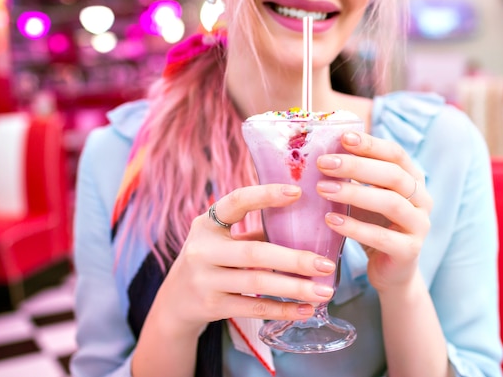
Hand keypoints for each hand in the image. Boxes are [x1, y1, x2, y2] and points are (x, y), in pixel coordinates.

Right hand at [150, 184, 336, 338]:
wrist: (175, 300)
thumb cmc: (212, 259)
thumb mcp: (222, 239)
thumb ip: (256, 231)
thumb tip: (308, 223)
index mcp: (207, 224)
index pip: (236, 202)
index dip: (265, 195)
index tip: (297, 192)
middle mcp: (202, 250)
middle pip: (254, 253)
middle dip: (294, 259)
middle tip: (326, 264)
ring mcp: (205, 280)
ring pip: (257, 283)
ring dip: (294, 288)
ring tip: (324, 291)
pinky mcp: (211, 306)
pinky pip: (253, 309)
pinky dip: (282, 310)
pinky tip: (306, 310)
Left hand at [316, 131, 432, 293]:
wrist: (391, 271)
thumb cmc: (375, 226)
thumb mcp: (366, 197)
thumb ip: (355, 176)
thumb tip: (323, 150)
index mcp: (413, 180)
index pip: (396, 154)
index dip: (370, 144)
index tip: (343, 137)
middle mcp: (422, 199)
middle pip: (393, 175)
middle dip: (356, 166)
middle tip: (324, 163)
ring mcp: (419, 225)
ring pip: (390, 203)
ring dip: (354, 193)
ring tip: (322, 189)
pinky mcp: (409, 251)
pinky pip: (382, 237)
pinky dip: (355, 227)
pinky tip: (331, 220)